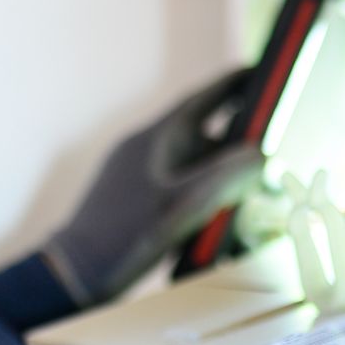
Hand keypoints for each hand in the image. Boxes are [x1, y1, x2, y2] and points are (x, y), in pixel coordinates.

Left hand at [44, 69, 264, 307]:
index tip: (260, 70)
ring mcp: (140, 174)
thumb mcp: (179, 207)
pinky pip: (181, 184)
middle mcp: (148, 150)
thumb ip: (223, 178)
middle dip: (238, 135)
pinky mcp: (137, 199)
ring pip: (193, 162)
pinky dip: (205, 190)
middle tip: (271, 137)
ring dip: (223, 169)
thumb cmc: (122, 238)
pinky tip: (220, 211)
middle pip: (203, 132)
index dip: (233, 83)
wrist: (73, 274)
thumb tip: (261, 155)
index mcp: (157, 139)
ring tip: (256, 183)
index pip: (201, 99)